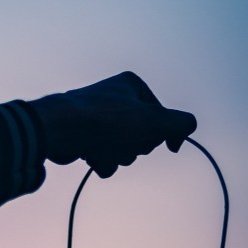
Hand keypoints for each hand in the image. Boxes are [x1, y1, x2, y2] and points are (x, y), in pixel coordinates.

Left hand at [30, 71, 196, 177]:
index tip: (172, 148)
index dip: (166, 135)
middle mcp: (116, 99)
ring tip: (103, 146)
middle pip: (144, 136)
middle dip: (136, 146)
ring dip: (118, 155)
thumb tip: (187, 129)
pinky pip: (107, 159)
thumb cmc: (106, 120)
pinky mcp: (87, 138)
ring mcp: (101, 119)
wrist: (60, 130)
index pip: (163, 117)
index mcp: (133, 86)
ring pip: (125, 150)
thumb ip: (181, 123)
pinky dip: (102, 161)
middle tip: (124, 140)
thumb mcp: (153, 120)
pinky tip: (91, 154)